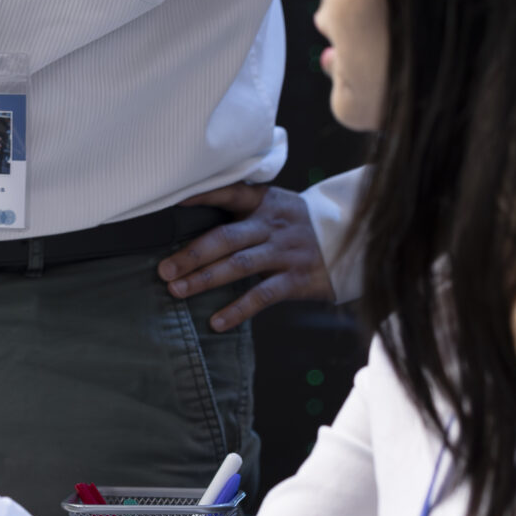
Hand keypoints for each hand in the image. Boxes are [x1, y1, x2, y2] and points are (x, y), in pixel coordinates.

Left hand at [156, 183, 334, 331]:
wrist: (352, 240)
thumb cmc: (300, 225)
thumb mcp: (277, 208)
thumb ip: (245, 212)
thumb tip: (194, 222)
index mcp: (265, 202)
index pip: (230, 194)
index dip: (202, 195)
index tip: (173, 201)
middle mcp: (272, 225)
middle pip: (226, 238)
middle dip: (192, 254)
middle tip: (164, 270)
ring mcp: (285, 252)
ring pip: (239, 265)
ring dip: (205, 279)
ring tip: (178, 291)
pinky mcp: (297, 279)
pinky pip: (262, 295)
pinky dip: (238, 310)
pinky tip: (217, 322)